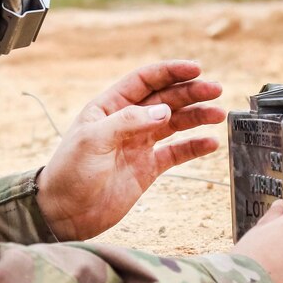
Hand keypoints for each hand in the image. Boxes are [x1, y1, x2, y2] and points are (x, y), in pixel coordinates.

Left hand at [36, 60, 224, 240]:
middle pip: (164, 99)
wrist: (64, 212)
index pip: (144, 81)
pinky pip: (175, 153)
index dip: (170, 72)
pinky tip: (210, 143)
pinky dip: (193, 147)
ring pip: (174, 123)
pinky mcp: (147, 168)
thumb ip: (128, 122)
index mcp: (108, 108)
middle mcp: (126, 122)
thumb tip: (164, 110)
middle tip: (216, 89)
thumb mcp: (93, 140)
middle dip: (190, 92)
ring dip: (196, 116)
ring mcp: (138, 144)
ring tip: (218, 114)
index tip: (196, 69)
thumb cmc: (70, 173)